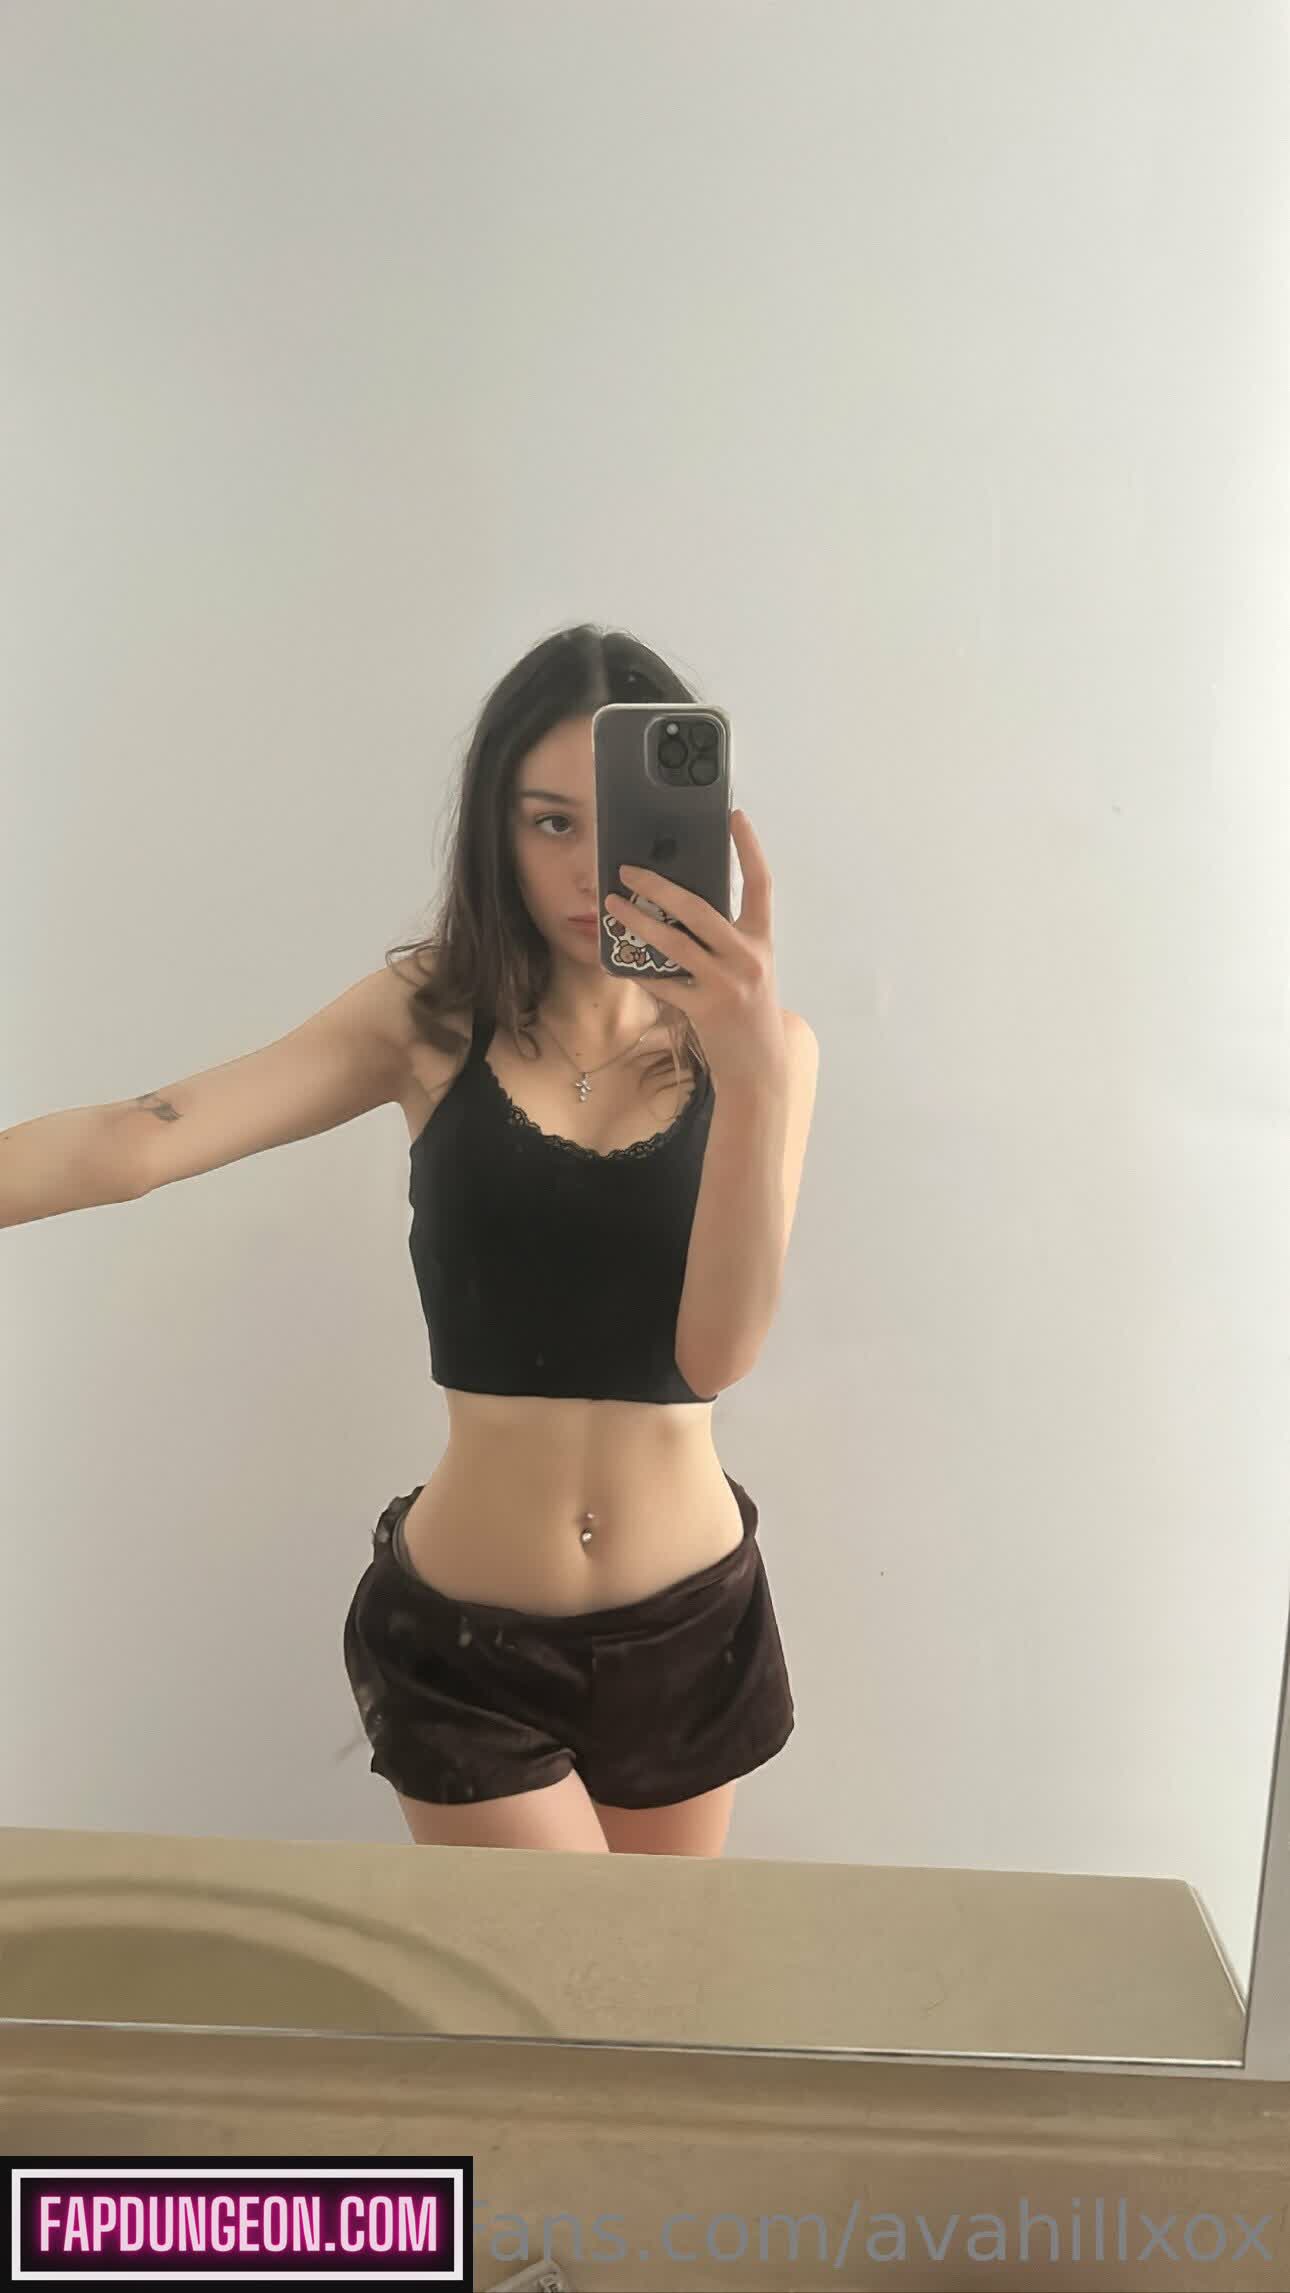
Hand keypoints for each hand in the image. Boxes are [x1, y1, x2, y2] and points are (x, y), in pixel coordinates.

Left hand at [603, 809, 784, 1092]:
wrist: (760, 1067)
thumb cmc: (748, 1011)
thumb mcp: (747, 968)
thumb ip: (724, 938)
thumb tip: (678, 905)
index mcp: (761, 940)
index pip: (761, 884)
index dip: (749, 848)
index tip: (734, 816)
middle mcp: (748, 956)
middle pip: (700, 908)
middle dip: (659, 885)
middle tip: (628, 870)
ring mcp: (727, 983)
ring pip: (673, 942)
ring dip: (637, 921)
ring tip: (612, 905)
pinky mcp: (706, 1009)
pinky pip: (662, 981)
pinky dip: (637, 969)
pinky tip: (616, 959)